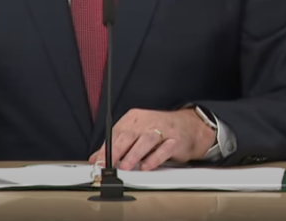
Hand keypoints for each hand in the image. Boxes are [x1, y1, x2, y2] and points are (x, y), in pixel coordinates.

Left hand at [88, 108, 215, 170]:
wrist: (189, 126)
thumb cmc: (159, 130)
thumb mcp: (136, 135)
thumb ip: (116, 146)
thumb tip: (96, 159)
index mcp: (135, 118)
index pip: (116, 132)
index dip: (106, 148)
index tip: (98, 162)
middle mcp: (148, 121)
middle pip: (129, 134)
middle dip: (117, 151)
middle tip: (109, 164)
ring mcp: (163, 130)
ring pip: (146, 140)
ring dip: (134, 154)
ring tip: (126, 167)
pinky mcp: (176, 140)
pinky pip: (164, 149)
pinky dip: (155, 158)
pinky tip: (147, 167)